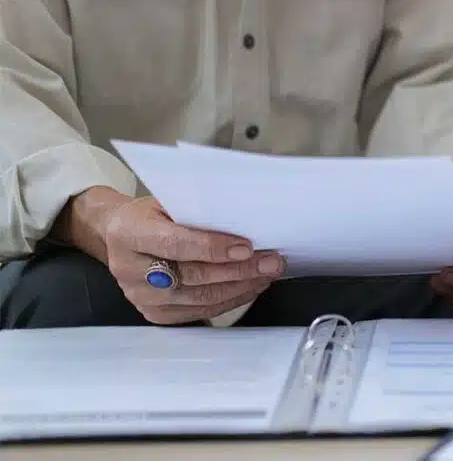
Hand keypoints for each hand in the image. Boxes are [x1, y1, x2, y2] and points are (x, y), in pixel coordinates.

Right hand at [60, 187, 283, 323]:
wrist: (117, 235)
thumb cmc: (149, 216)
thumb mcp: (165, 201)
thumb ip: (195, 213)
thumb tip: (244, 221)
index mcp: (129, 233)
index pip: (175, 244)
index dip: (213, 247)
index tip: (247, 246)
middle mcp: (130, 269)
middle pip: (193, 275)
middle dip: (239, 269)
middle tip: (271, 261)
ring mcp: (140, 297)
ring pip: (200, 298)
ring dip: (241, 286)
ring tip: (267, 273)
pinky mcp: (155, 314)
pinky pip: (200, 311)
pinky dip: (230, 299)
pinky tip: (250, 287)